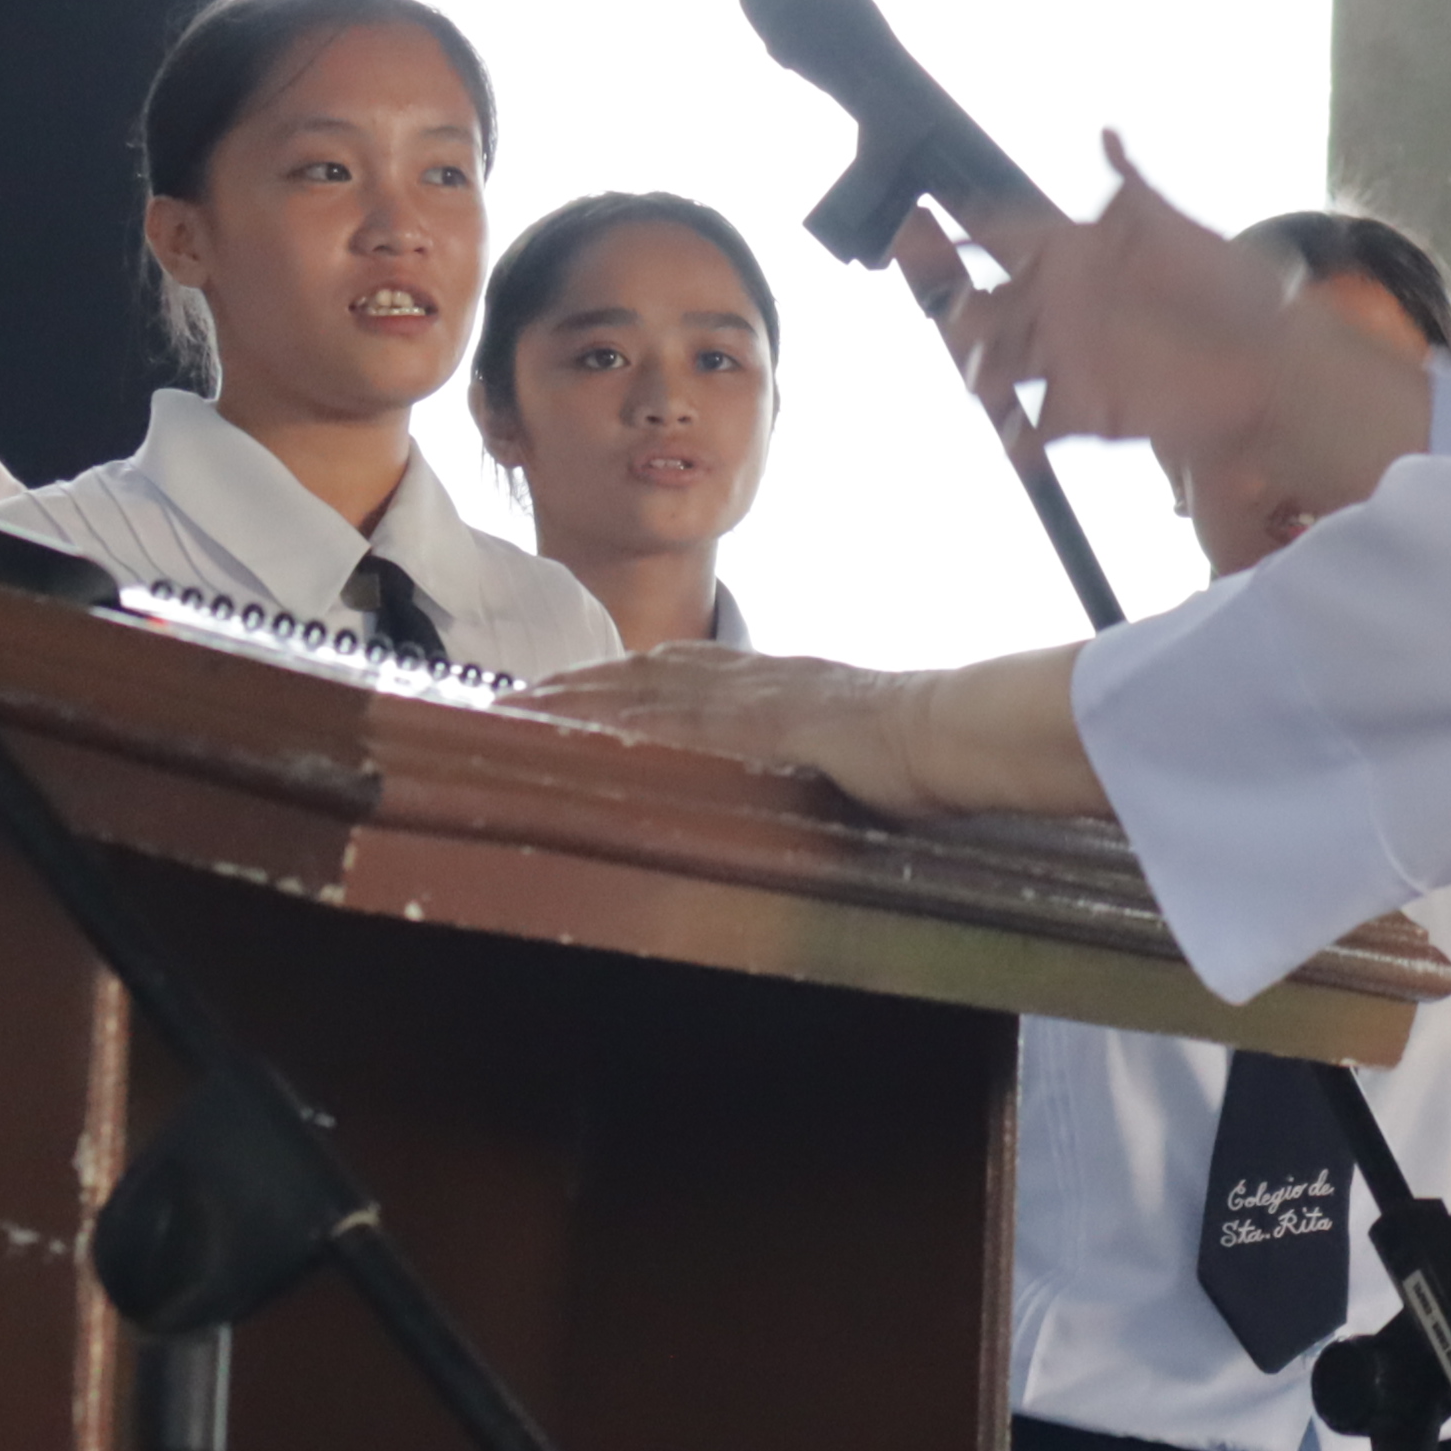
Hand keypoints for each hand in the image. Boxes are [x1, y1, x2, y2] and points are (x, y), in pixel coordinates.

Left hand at [518, 646, 953, 818]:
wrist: (949, 729)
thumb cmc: (915, 743)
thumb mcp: (844, 739)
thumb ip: (803, 750)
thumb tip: (787, 777)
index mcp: (767, 682)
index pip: (666, 672)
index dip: (605, 683)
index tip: (554, 693)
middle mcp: (745, 679)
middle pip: (634, 675)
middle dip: (567, 688)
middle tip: (500, 703)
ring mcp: (746, 698)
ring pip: (636, 693)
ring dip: (569, 703)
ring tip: (509, 716)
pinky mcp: (751, 726)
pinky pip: (666, 723)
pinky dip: (613, 726)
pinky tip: (571, 737)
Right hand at [941, 142, 1430, 526]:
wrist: (1274, 366)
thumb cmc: (1230, 288)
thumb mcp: (1182, 230)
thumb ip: (1137, 190)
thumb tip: (1107, 133)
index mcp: (1075, 254)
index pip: (1002, 235)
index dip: (960, 228)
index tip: (919, 220)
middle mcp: (1062, 306)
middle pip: (982, 303)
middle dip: (956, 302)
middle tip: (955, 310)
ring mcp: (1069, 361)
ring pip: (995, 364)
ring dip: (978, 368)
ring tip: (983, 375)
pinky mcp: (1087, 413)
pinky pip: (1034, 427)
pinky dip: (1017, 436)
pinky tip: (1015, 437)